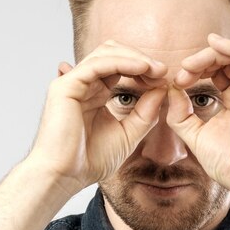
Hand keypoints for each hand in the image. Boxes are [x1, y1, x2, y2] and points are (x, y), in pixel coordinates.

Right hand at [27, 40, 167, 195]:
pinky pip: (98, 64)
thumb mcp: (128, 134)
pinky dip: (122, 62)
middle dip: (141, 59)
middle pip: (114, 53)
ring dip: (135, 57)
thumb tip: (162, 89)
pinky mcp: (66, 85)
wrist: (65, 176)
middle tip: (162, 71)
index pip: (121, 67)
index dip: (144, 69)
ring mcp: (73, 82)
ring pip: (106, 52)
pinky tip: (142, 69)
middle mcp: (84, 84)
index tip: (164, 81)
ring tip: (155, 70)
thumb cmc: (89, 160)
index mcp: (96, 93)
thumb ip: (145, 113)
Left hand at [166, 33, 229, 197]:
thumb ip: (181, 114)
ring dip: (212, 54)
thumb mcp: (195, 135)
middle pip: (226, 61)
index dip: (195, 70)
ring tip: (191, 64)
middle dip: (201, 61)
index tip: (177, 81)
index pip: (216, 72)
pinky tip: (213, 44)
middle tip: (183, 71)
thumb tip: (170, 90)